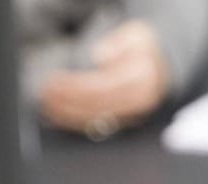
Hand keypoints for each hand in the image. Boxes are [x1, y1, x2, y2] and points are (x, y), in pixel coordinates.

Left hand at [38, 19, 170, 135]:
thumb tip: (100, 56)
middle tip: (45, 94)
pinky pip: (97, 125)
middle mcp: (138, 100)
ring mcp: (132, 115)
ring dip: (67, 114)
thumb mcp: (135, 35)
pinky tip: (59, 115)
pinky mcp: (124, 123)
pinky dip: (75, 121)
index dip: (74, 86)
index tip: (53, 81)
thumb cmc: (144, 50)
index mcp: (141, 77)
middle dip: (66, 101)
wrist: (162, 68)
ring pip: (95, 118)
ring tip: (47, 104)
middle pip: (95, 105)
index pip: (101, 86)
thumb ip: (118, 43)